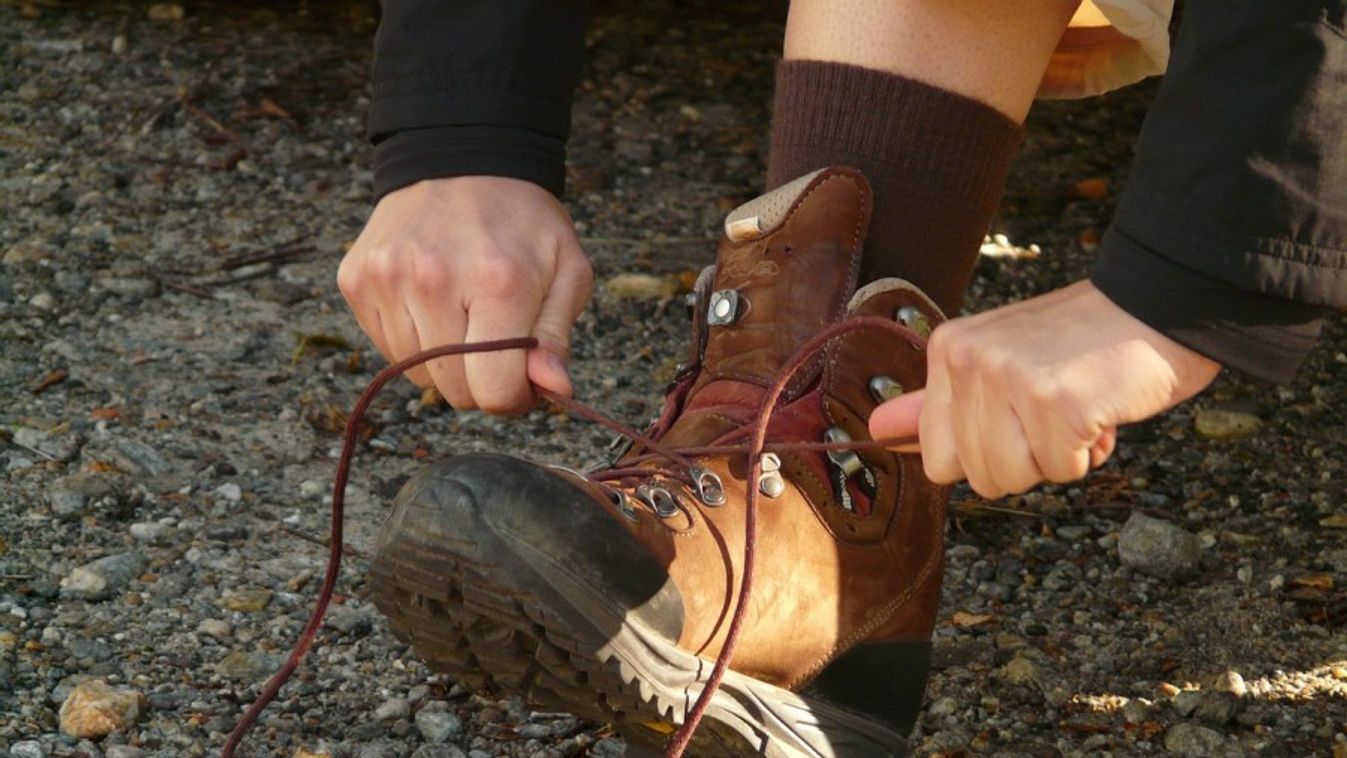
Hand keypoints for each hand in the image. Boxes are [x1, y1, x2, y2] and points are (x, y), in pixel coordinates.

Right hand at [338, 176, 592, 413]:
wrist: (464, 159)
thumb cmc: (524, 223)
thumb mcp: (567, 271)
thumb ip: (557, 336)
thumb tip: (554, 391)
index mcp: (497, 283)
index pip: (493, 390)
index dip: (513, 398)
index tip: (523, 378)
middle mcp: (433, 281)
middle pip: (454, 390)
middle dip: (481, 380)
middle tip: (495, 339)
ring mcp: (387, 279)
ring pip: (417, 374)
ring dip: (445, 361)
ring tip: (463, 312)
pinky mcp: (356, 279)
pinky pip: (387, 348)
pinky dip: (413, 339)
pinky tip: (432, 301)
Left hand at [869, 280, 1220, 497]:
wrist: (1160, 305)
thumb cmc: (1083, 344)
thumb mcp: (1001, 364)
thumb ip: (940, 403)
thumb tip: (876, 431)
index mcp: (949, 351)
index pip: (939, 458)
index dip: (990, 452)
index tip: (1021, 412)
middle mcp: (968, 359)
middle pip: (978, 475)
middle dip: (1026, 457)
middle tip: (1056, 405)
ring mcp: (1007, 377)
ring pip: (1014, 477)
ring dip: (1057, 456)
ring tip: (1077, 405)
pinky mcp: (1053, 399)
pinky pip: (1063, 470)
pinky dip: (1091, 451)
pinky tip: (1101, 407)